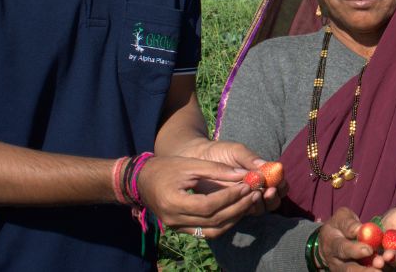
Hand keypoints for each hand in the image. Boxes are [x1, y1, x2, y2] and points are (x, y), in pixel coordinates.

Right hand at [135, 155, 257, 238]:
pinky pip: (206, 232)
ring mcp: (177, 227)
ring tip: (249, 202)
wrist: (141, 181)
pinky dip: (223, 223)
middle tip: (254, 194)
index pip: (209, 205)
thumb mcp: (190, 164)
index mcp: (174, 202)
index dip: (230, 196)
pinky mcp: (181, 229)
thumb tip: (243, 174)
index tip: (247, 185)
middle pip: (213, 220)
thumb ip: (216, 170)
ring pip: (213, 231)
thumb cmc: (164, 167)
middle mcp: (174, 219)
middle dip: (237, 207)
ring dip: (233, 218)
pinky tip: (236, 211)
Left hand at [174, 139, 283, 211]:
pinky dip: (245, 210)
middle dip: (273, 197)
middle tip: (267, 192)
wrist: (196, 159)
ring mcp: (244, 199)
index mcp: (262, 174)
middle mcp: (256, 188)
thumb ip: (250, 159)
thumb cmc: (219, 152)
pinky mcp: (231, 208)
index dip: (281, 184)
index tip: (275, 182)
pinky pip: (243, 214)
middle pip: (273, 200)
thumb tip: (267, 167)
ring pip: (260, 209)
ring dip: (261, 204)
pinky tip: (241, 203)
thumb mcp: (236, 151)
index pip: (279, 183)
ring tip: (255, 195)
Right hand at [315, 207, 378, 270]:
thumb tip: (361, 229)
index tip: (369, 249)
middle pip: (348, 269)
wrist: (331, 240)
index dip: (355, 250)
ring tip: (381, 271)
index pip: (342, 249)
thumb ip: (350, 224)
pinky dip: (371, 271)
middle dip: (364, 270)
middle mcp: (336, 261)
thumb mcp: (341, 218)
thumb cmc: (339, 226)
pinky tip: (384, 270)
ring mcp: (343, 270)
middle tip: (379, 267)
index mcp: (332, 244)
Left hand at [376, 205, 395, 270]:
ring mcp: (391, 261)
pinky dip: (371, 264)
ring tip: (377, 261)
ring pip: (389, 267)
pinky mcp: (378, 261)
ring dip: (383, 265)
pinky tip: (368, 261)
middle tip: (387, 256)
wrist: (389, 223)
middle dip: (394, 260)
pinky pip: (374, 265)